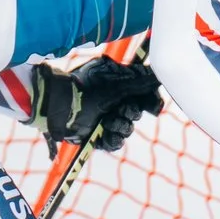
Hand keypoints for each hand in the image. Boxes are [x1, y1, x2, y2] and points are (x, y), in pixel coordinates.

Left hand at [33, 55, 163, 150]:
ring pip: (126, 129)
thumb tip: (160, 76)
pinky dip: (113, 139)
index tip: (154, 108)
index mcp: (117, 86)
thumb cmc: (86, 87)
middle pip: (136, 112)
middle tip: (123, 109)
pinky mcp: (96, 135)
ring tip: (108, 120)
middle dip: (131, 113)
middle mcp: (112, 102)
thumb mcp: (117, 82)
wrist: (59, 104)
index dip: (150, 102)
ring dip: (121, 125)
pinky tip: (107, 133)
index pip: (142, 95)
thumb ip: (140, 81)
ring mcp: (103, 119)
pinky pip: (114, 142)